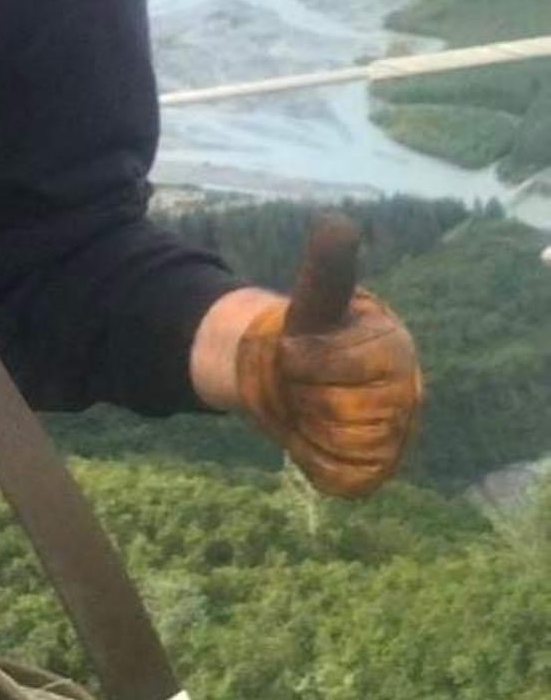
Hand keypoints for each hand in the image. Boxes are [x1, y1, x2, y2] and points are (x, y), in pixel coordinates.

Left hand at [235, 215, 423, 498]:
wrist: (298, 377)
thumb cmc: (311, 333)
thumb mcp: (313, 299)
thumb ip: (325, 268)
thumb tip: (338, 223)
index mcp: (394, 344)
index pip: (340, 366)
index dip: (303, 361)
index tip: (292, 350)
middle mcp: (408, 391)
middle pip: (342, 410)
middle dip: (304, 393)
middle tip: (300, 379)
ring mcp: (398, 433)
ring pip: (343, 444)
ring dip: (308, 424)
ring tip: (308, 403)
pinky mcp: (379, 468)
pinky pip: (345, 477)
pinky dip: (316, 459)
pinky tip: (312, 436)